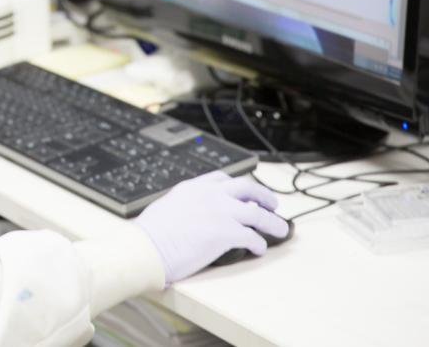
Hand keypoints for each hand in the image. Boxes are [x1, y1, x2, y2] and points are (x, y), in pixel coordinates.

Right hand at [133, 172, 288, 283]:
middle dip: (264, 195)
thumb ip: (184, 206)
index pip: (222, 179)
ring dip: (273, 222)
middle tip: (272, 204)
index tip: (245, 192)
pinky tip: (259, 249)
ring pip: (258, 213)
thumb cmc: (150, 234)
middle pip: (247, 188)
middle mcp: (210, 195)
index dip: (238, 186)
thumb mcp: (167, 207)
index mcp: (193, 187)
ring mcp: (221, 212)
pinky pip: (253, 237)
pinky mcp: (227, 233)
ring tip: (280, 229)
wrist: (148, 247)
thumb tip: (190, 217)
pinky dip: (259, 244)